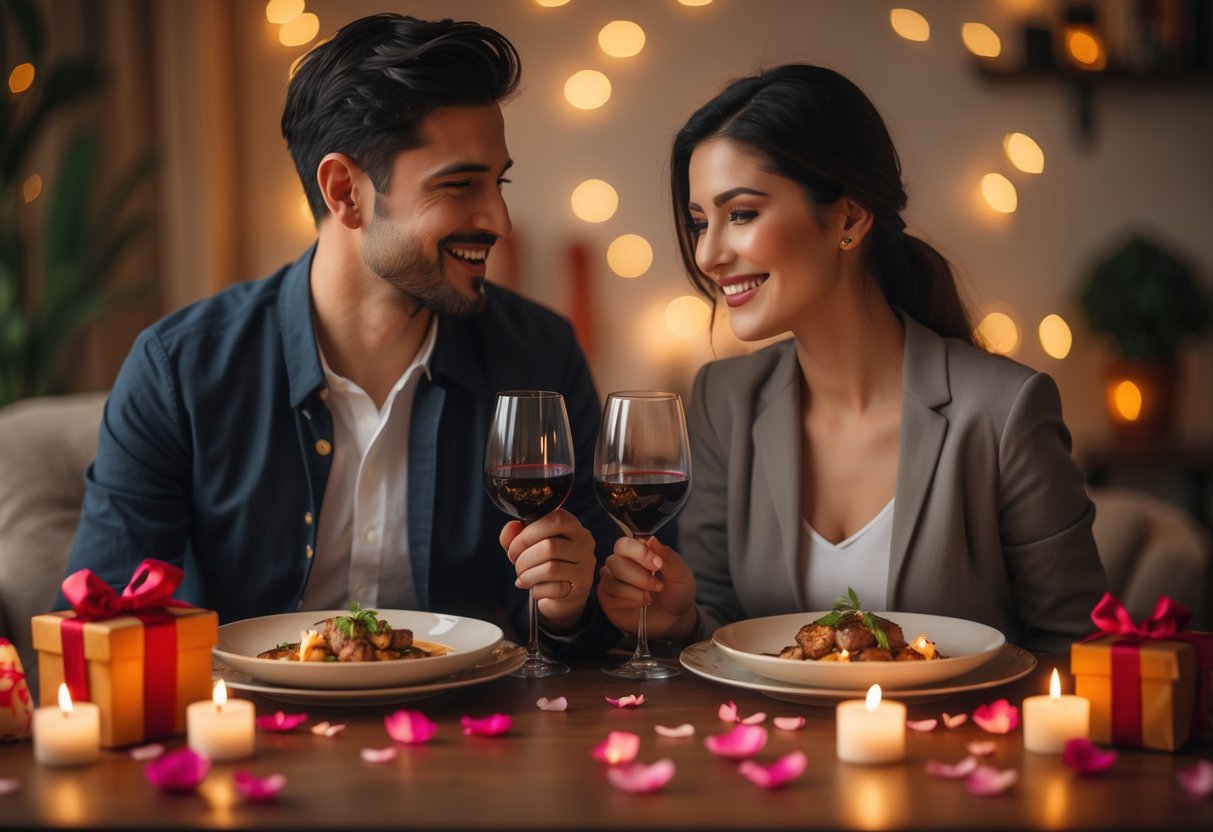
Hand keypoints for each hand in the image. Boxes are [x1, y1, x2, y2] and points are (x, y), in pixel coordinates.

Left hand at [499, 508, 596, 633]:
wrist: (563, 593)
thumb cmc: (543, 563)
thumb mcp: (528, 545)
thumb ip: (516, 535)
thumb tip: (511, 528)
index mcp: (573, 527)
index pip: (557, 519)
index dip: (530, 532)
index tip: (515, 546)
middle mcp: (585, 545)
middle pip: (551, 546)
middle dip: (524, 558)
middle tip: (516, 565)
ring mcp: (585, 567)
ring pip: (552, 568)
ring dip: (528, 575)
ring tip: (522, 578)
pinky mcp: (581, 588)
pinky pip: (554, 589)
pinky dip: (537, 590)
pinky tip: (535, 589)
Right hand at [597, 536, 697, 642]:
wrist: (675, 618)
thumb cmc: (676, 591)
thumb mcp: (680, 573)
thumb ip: (668, 556)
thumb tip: (651, 539)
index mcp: (636, 552)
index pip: (625, 544)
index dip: (640, 554)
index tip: (658, 564)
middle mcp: (620, 563)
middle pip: (614, 562)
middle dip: (639, 577)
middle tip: (658, 586)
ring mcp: (611, 581)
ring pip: (610, 581)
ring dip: (635, 591)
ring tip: (650, 597)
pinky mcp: (607, 599)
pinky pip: (609, 597)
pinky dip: (630, 602)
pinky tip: (641, 604)